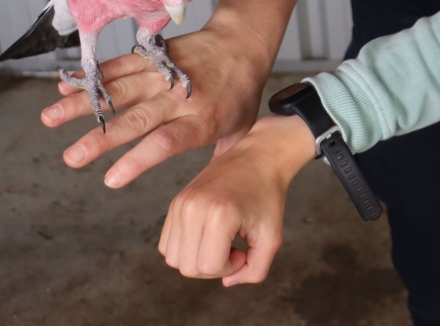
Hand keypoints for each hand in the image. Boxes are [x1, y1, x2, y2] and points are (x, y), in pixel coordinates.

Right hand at [40, 17, 271, 187]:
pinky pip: (119, 66)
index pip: (168, 142)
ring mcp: (163, 75)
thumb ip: (220, 161)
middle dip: (101, 139)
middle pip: (137, 119)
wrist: (243, 43)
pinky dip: (92, 76)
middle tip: (71, 159)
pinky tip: (63, 87)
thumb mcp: (240, 131)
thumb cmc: (242, 94)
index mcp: (202, 120)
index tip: (110, 180)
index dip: (139, 160)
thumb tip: (209, 197)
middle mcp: (179, 98)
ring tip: (49, 119)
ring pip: (119, 90)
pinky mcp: (153, 58)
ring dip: (82, 104)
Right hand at [160, 113, 315, 284]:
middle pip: (187, 268)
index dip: (229, 267)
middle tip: (235, 247)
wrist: (259, 157)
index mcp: (219, 215)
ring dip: (198, 258)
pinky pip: (167, 244)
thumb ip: (255, 271)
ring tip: (222, 241)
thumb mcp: (272, 238)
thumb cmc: (268, 197)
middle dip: (213, 267)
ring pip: (173, 259)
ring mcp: (180, 204)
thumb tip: (227, 282)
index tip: (245, 250)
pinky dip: (186, 248)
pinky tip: (210, 235)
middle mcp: (193, 208)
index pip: (208, 267)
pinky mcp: (175, 203)